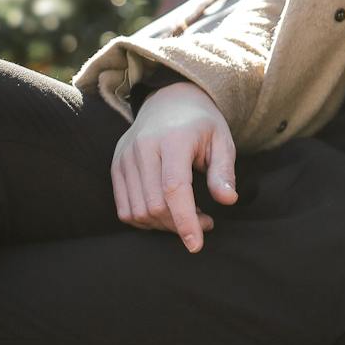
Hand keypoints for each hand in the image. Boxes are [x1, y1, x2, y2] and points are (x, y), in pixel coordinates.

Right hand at [110, 81, 238, 252]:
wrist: (169, 99)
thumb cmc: (200, 124)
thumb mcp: (221, 140)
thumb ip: (224, 171)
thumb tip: (228, 200)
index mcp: (172, 139)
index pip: (174, 188)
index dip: (184, 221)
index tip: (196, 245)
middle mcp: (143, 147)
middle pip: (155, 205)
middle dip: (180, 224)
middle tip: (206, 221)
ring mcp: (125, 157)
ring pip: (138, 211)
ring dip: (163, 225)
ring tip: (187, 215)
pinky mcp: (116, 166)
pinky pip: (124, 209)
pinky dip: (145, 221)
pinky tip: (166, 212)